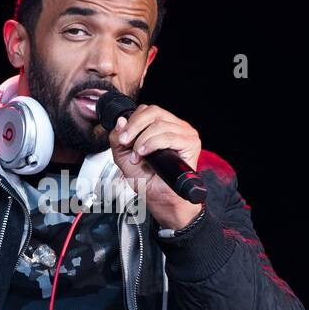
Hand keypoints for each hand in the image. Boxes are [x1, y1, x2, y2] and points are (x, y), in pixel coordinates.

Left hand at [109, 103, 203, 229]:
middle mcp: (175, 127)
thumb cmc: (148, 181)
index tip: (121, 139)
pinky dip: (152, 144)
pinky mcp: (191, 143)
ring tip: (137, 156)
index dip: (132, 121)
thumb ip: (117, 139)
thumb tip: (121, 121)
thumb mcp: (124, 158)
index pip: (147, 110)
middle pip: (153, 112)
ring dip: (142, 140)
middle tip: (125, 142)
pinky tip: (145, 154)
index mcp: (163, 126)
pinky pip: (169, 136)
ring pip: (159, 124)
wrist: (161, 200)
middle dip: (134, 127)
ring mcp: (185, 133)